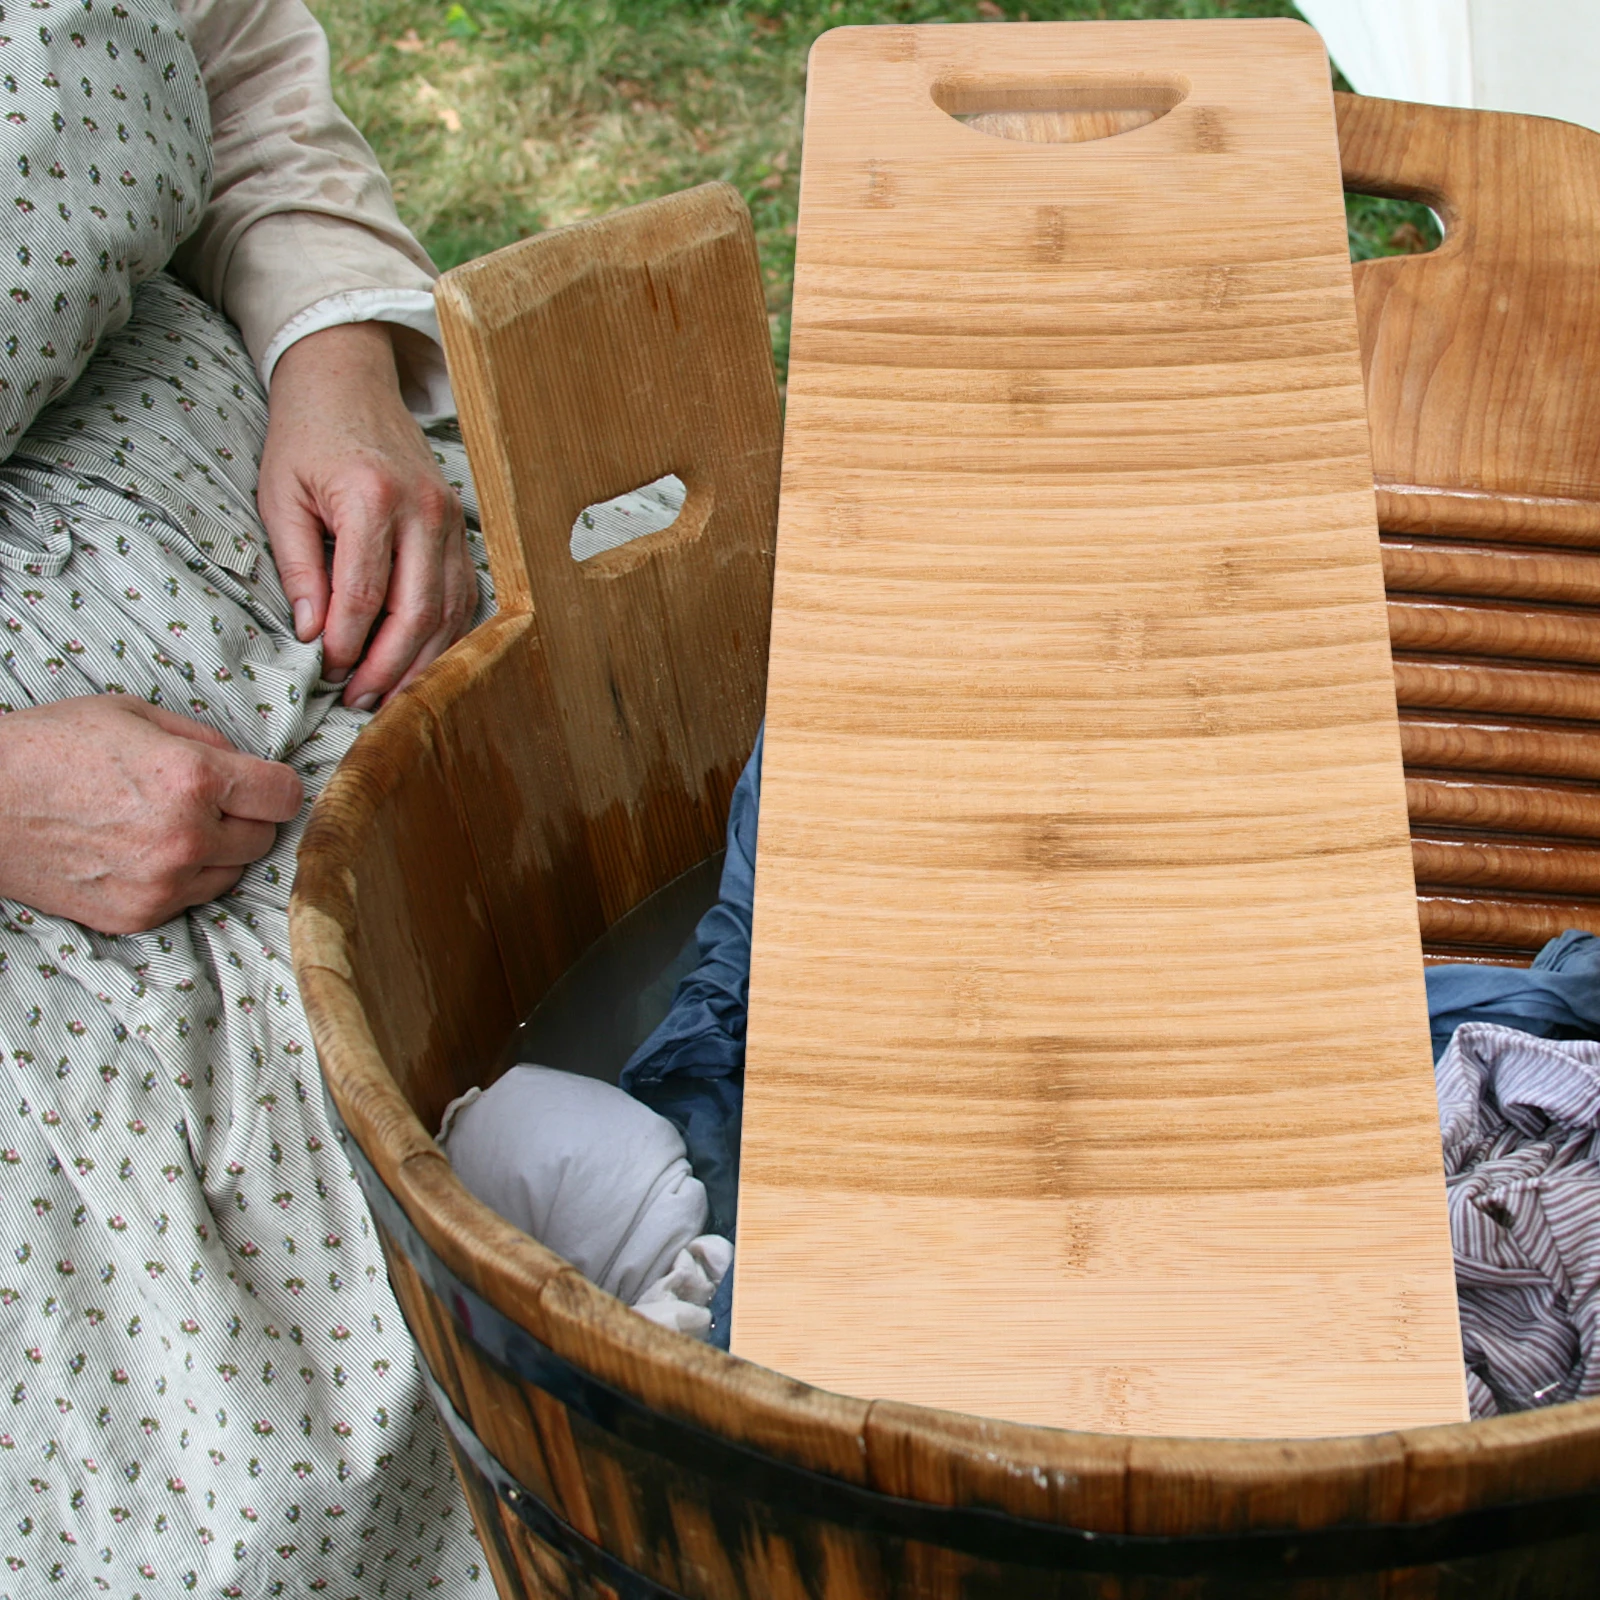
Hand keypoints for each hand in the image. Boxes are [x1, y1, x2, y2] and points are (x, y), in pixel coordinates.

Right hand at [0, 696, 302, 933]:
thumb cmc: (52, 747)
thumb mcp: (134, 714)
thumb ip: (204, 739)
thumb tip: (246, 763)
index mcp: (193, 778)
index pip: (284, 795)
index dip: (276, 786)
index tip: (262, 784)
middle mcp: (186, 836)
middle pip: (264, 837)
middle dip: (245, 817)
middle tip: (208, 801)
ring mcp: (163, 883)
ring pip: (234, 873)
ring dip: (218, 851)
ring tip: (171, 826)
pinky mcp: (140, 914)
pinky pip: (193, 898)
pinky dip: (182, 877)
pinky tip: (144, 852)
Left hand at [257, 321, 474, 709]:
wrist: (348, 382)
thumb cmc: (306, 437)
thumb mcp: (280, 496)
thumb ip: (298, 566)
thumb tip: (311, 632)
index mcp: (371, 497)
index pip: (365, 594)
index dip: (346, 644)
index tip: (326, 671)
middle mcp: (423, 509)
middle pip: (416, 612)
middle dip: (388, 667)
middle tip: (358, 699)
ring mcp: (452, 518)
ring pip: (447, 611)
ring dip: (420, 661)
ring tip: (387, 693)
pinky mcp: (463, 526)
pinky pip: (462, 594)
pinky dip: (444, 635)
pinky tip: (419, 661)